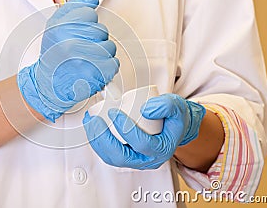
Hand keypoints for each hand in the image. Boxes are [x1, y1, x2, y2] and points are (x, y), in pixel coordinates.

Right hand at [18, 0, 119, 121]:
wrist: (48, 86)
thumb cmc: (52, 56)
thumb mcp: (54, 27)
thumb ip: (73, 9)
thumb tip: (94, 1)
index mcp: (60, 29)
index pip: (89, 14)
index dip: (86, 24)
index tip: (79, 33)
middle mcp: (71, 44)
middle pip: (101, 30)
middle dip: (95, 39)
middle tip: (82, 49)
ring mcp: (84, 61)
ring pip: (109, 46)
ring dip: (102, 53)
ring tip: (88, 59)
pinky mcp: (94, 76)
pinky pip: (113, 63)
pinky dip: (108, 67)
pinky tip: (95, 68)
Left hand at [83, 94, 205, 168]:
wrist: (174, 125)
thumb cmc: (174, 117)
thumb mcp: (176, 106)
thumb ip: (166, 105)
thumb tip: (145, 110)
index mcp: (162, 149)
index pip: (142, 143)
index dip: (126, 129)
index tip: (114, 112)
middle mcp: (148, 159)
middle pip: (122, 156)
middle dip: (104, 139)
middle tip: (95, 121)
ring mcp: (136, 160)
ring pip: (112, 158)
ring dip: (97, 141)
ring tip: (90, 123)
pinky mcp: (127, 156)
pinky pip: (109, 155)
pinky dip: (98, 142)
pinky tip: (92, 128)